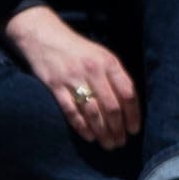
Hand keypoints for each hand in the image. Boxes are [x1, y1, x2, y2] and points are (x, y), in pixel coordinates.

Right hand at [5, 7, 138, 152]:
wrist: (44, 36)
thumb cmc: (78, 50)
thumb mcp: (101, 55)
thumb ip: (115, 76)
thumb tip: (131, 105)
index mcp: (108, 62)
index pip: (127, 93)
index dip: (133, 114)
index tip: (134, 129)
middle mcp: (93, 70)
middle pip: (111, 106)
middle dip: (118, 128)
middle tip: (120, 142)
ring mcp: (73, 78)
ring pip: (93, 112)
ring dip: (103, 132)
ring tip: (108, 144)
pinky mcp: (55, 86)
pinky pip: (72, 111)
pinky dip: (82, 127)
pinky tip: (89, 137)